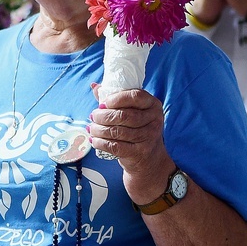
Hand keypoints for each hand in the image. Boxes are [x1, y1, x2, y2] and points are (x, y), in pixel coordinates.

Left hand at [89, 85, 174, 203]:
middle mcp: (154, 120)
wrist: (149, 159)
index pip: (135, 96)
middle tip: (93, 116)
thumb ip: (115, 98)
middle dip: (104, 116)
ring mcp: (148, 137)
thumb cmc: (137, 129)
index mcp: (153, 105)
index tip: (103, 103)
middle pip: (124, 115)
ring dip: (99, 129)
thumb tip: (94, 86)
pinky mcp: (139, 152)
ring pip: (117, 131)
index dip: (116, 98)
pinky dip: (101, 142)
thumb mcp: (133, 112)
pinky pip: (115, 146)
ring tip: (92, 128)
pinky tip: (94, 139)